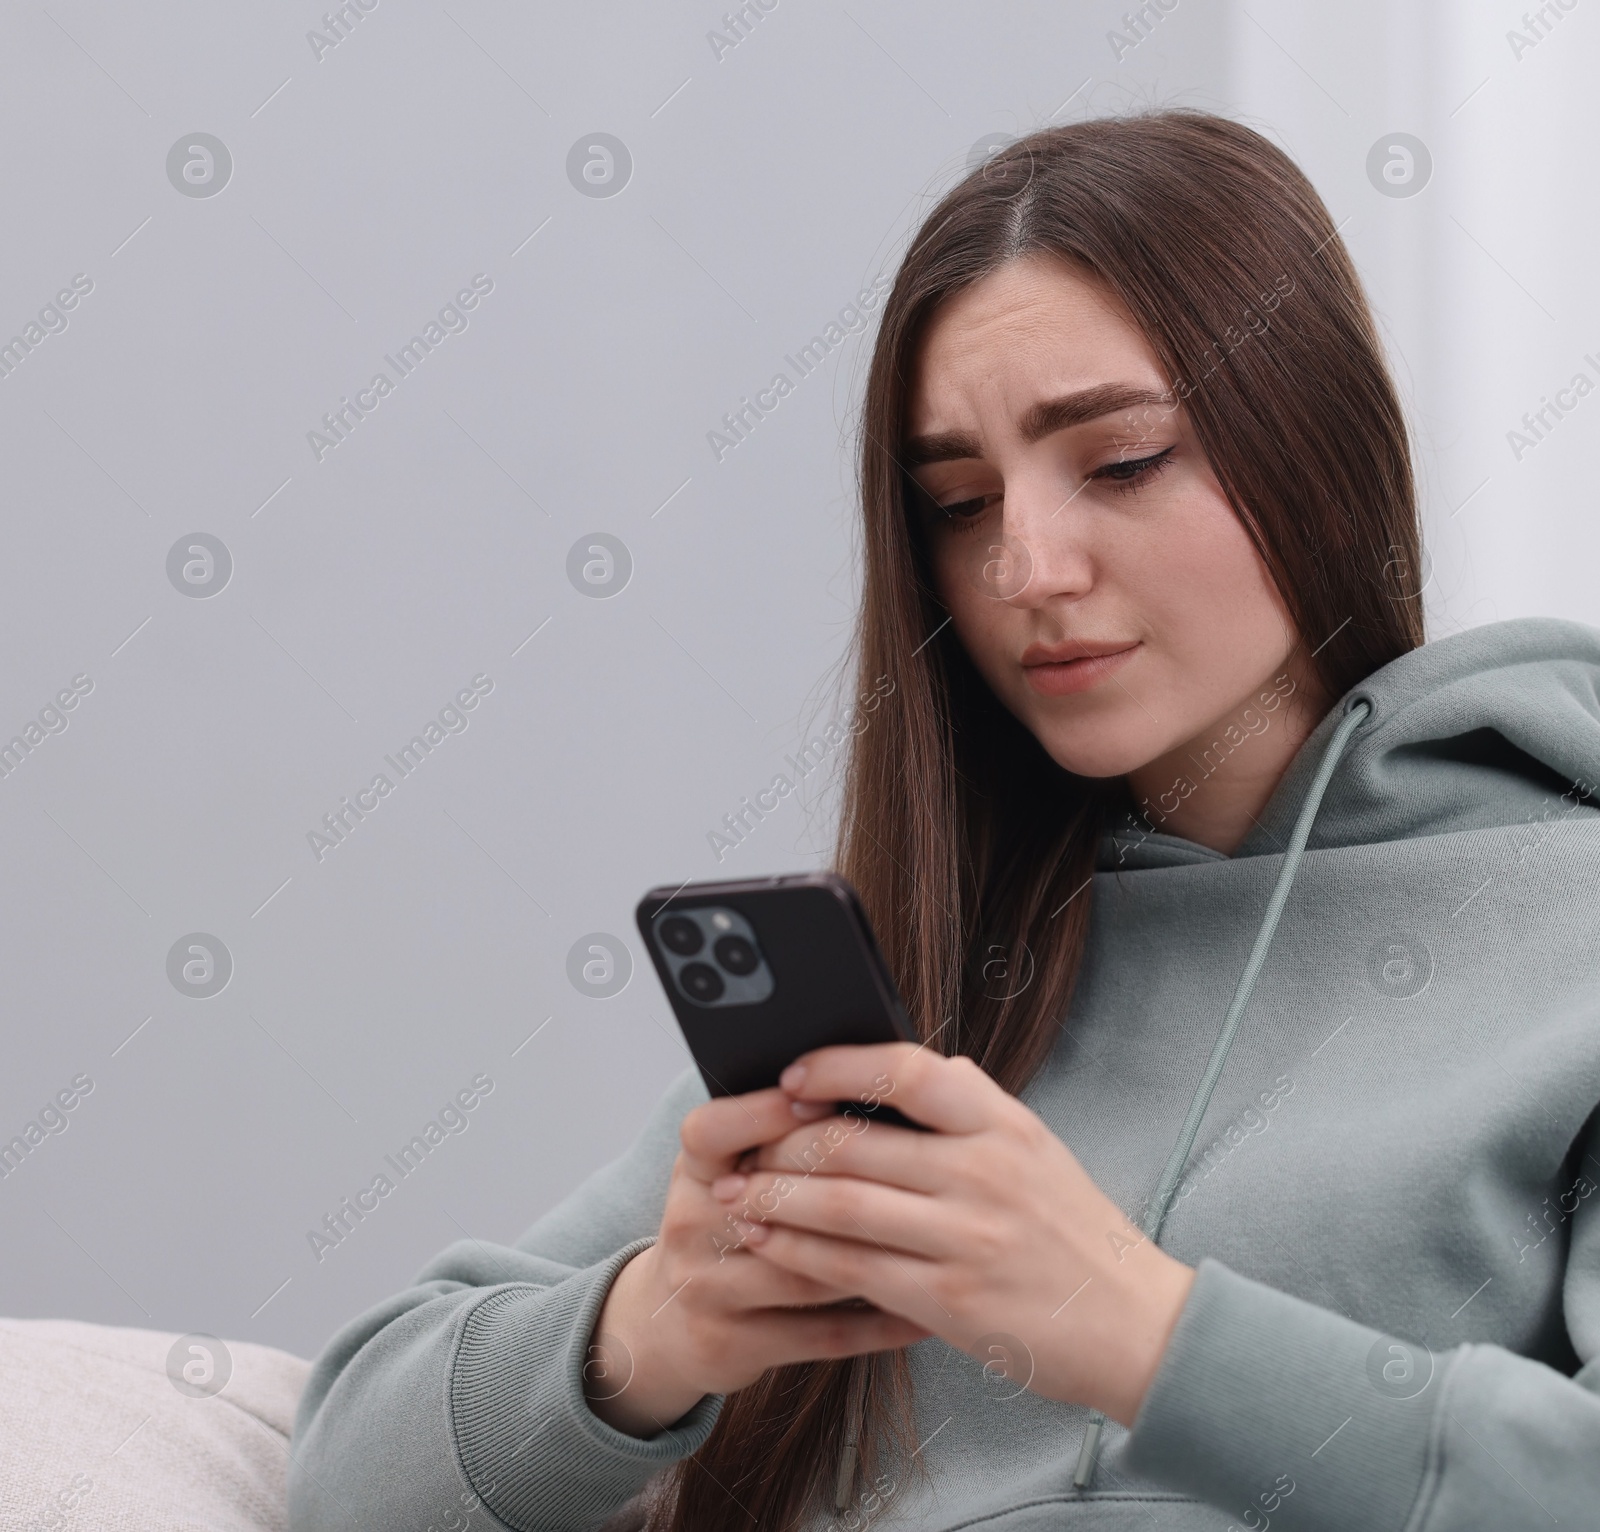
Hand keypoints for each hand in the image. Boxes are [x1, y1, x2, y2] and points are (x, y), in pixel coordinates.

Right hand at [584, 1083, 930, 1437]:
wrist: (666, 1320)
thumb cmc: (725, 1221)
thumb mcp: (729, 1170)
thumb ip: (779, 1133)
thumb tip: (866, 1087)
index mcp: (694, 1168)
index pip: (712, 1130)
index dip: (765, 1112)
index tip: (827, 1096)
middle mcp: (690, 1225)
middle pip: (770, 1202)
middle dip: (842, 1188)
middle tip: (915, 1176)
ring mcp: (707, 1289)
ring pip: (805, 1273)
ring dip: (873, 1259)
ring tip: (935, 1243)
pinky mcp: (732, 1344)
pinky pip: (822, 1334)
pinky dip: (878, 1323)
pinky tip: (923, 1312)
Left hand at [716, 1043, 1195, 1427]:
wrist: (1137, 1326)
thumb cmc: (1075, 1232)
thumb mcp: (1037, 1149)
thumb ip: (973, 1109)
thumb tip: (910, 1064)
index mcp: (1004, 1124)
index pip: (909, 1071)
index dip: (840, 1066)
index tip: (792, 1075)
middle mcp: (984, 1171)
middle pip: (856, 1143)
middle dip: (781, 1144)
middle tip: (738, 1145)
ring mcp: (966, 1237)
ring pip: (841, 1205)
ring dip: (775, 1198)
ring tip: (734, 1194)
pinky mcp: (948, 1298)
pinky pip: (852, 1267)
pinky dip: (800, 1252)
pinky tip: (769, 1242)